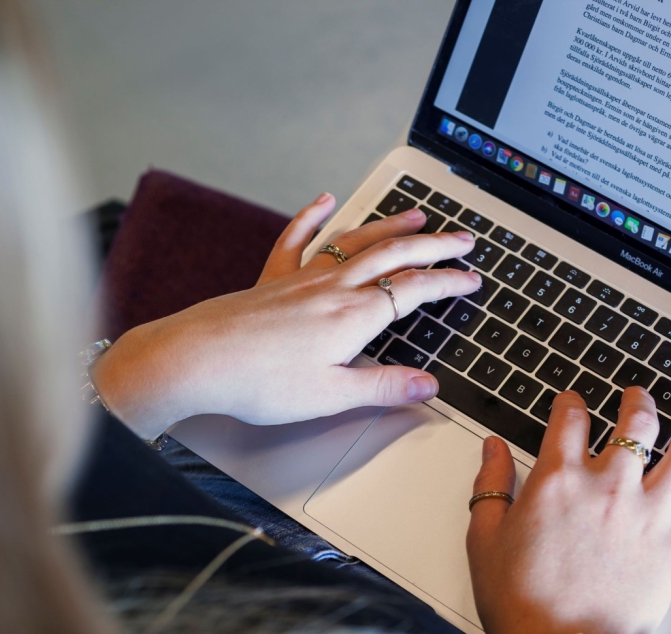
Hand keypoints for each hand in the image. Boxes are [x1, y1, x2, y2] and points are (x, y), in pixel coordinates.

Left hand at [92, 193, 480, 437]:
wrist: (197, 360)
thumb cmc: (260, 381)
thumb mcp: (331, 395)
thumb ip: (384, 387)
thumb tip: (428, 385)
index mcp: (353, 316)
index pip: (415, 291)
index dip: (449, 283)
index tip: (473, 278)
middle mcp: (333, 287)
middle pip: (396, 255)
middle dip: (435, 246)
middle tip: (463, 238)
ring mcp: (302, 277)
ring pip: (357, 241)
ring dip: (391, 227)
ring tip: (418, 216)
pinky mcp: (273, 278)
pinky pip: (297, 239)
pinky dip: (313, 217)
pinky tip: (324, 201)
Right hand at [466, 387, 670, 633]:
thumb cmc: (519, 599)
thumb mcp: (484, 536)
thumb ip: (490, 484)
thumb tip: (492, 448)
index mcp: (558, 481)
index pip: (569, 419)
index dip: (570, 402)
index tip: (570, 402)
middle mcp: (608, 489)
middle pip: (634, 424)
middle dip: (636, 402)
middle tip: (636, 395)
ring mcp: (647, 517)